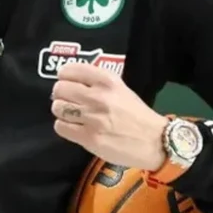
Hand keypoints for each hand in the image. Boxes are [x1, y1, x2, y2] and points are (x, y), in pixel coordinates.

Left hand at [50, 62, 167, 169]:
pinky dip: (64, 127)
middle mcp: (98, 96)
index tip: (67, 83)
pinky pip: (61, 127)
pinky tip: (74, 128)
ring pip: (58, 107)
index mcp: (107, 80)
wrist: (155, 141)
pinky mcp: (89, 137)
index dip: (64, 77)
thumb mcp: (120, 89)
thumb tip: (69, 82)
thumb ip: (97, 83)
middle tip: (68, 102)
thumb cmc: (136, 115)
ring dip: (61, 112)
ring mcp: (93, 118)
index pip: (69, 70)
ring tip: (71, 116)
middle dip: (60, 95)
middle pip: (59, 89)